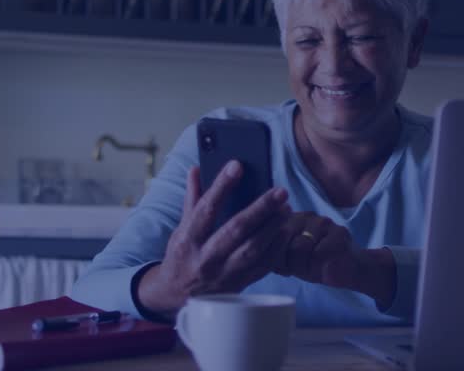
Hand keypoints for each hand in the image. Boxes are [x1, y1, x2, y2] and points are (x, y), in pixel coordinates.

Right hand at [137, 162, 291, 317]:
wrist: (177, 296)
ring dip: (272, 228)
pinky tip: (285, 231)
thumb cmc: (182, 256)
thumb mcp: (181, 228)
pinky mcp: (239, 285)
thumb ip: (192, 199)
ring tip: (286, 209)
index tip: (237, 166)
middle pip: (236, 230)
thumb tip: (196, 169)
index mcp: (188, 240)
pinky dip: (276, 248)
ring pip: (253, 250)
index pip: (205, 209)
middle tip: (280, 191)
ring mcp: (223, 274)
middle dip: (260, 209)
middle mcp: (205, 258)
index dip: (221, 186)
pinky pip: (262, 267)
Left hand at [273, 212, 356, 286]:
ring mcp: (324, 222)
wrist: (348, 270)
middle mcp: (306, 215)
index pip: (270, 232)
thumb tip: (254, 252)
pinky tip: (321, 270)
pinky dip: (316, 268)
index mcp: (291, 218)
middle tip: (293, 270)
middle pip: (282, 238)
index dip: (271, 253)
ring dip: (300, 266)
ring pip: (299, 247)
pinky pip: (317, 255)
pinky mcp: (339, 234)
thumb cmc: (314, 264)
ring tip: (307, 270)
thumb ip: (271, 252)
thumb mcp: (286, 258)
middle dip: (284, 260)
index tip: (281, 265)